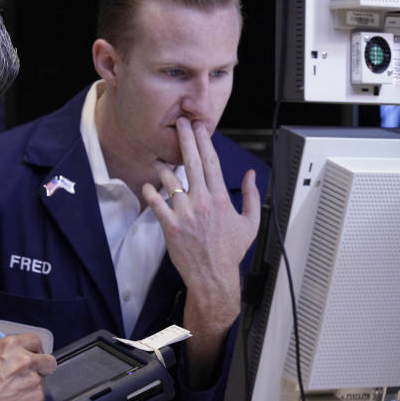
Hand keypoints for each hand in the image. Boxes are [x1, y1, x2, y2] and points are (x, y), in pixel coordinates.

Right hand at [0, 333, 55, 400]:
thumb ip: (2, 353)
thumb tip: (11, 354)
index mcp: (11, 346)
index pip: (35, 340)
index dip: (34, 350)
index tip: (33, 355)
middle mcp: (25, 360)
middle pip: (47, 360)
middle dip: (41, 367)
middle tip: (29, 375)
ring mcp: (33, 379)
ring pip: (41, 381)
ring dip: (31, 386)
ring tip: (12, 394)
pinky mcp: (36, 398)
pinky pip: (37, 397)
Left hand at [141, 118, 259, 381]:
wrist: (214, 277)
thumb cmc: (231, 252)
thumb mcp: (250, 223)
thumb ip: (251, 197)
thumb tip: (251, 176)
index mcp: (221, 199)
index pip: (212, 163)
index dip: (205, 142)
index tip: (200, 127)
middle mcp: (203, 202)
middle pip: (192, 164)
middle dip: (186, 140)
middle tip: (180, 123)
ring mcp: (186, 214)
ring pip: (171, 182)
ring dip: (163, 167)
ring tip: (158, 159)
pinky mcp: (171, 226)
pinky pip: (157, 204)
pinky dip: (151, 193)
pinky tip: (148, 186)